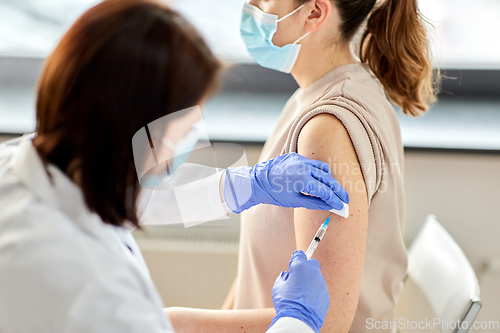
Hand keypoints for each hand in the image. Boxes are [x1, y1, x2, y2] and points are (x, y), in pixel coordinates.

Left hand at [223, 152, 348, 213]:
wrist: (257, 181)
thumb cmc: (274, 194)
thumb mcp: (295, 202)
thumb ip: (315, 203)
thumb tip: (330, 206)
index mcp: (303, 180)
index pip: (325, 190)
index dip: (335, 199)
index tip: (342, 206)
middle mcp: (303, 167)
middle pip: (328, 178)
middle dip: (338, 190)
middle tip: (345, 198)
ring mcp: (300, 159)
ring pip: (323, 168)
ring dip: (330, 179)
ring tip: (334, 190)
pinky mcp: (296, 156)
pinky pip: (313, 163)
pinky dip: (319, 171)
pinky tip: (321, 180)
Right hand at [270, 250, 328, 332]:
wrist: (300, 320)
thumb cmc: (287, 302)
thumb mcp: (278, 286)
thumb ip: (284, 277)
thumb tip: (287, 276)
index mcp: (301, 266)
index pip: (299, 254)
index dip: (294, 260)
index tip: (292, 266)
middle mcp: (313, 272)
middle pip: (311, 263)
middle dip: (305, 268)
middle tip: (297, 278)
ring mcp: (321, 282)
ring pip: (315, 277)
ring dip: (309, 281)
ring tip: (301, 293)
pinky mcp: (326, 293)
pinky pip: (319, 288)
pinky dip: (314, 291)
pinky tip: (307, 300)